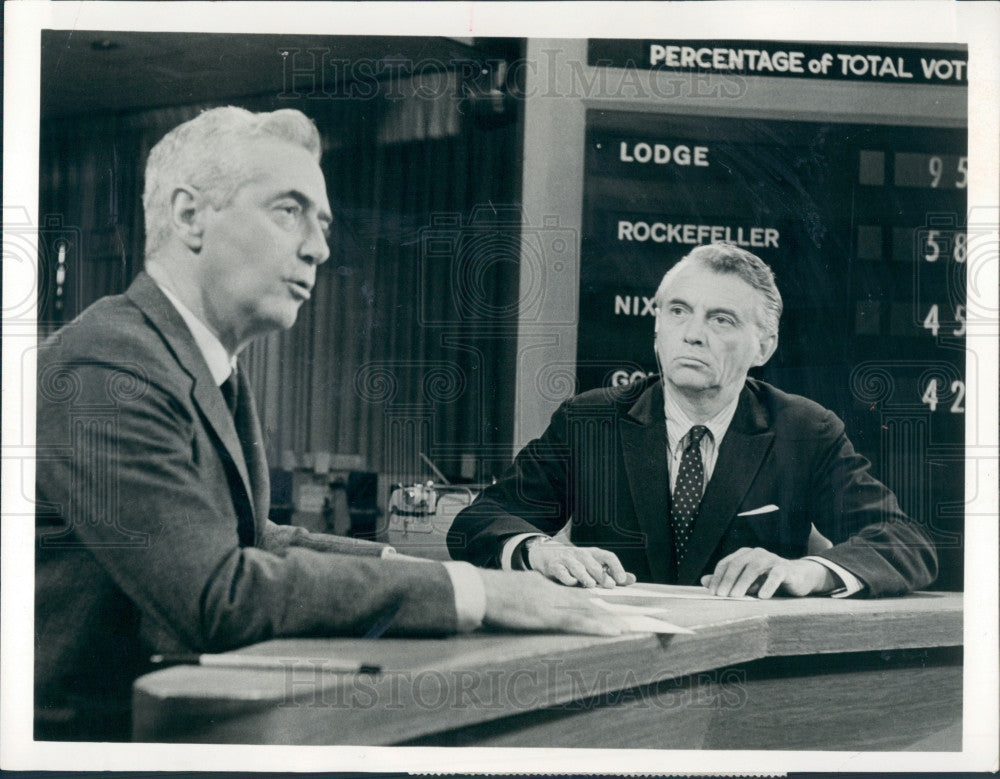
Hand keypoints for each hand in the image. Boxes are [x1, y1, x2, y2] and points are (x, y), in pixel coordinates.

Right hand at [478, 569, 628, 635]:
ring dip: (606, 620)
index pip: (572, 593)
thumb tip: (530, 605)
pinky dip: (597, 626)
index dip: (590, 600)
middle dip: (604, 609)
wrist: (481, 591)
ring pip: (586, 611)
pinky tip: (611, 631)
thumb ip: (526, 596)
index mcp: (544, 586)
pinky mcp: (547, 616)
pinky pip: (577, 622)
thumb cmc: (490, 593)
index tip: (605, 606)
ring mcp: (551, 603)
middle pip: (584, 601)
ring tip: (624, 627)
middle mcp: (552, 592)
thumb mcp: (514, 590)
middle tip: (624, 617)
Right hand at [525, 539, 636, 588]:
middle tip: (609, 585)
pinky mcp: (554, 566)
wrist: (548, 554)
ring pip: (577, 566)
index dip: (616, 567)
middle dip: (601, 574)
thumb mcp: (595, 565)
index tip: (621, 580)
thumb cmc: (577, 563)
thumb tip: (632, 579)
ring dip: (584, 575)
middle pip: (593, 562)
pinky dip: (566, 577)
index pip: (608, 557)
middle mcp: (581, 554)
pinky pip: (561, 571)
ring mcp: (567, 559)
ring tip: (590, 584)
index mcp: (594, 554)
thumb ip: (612, 573)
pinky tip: (571, 582)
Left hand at [700, 547, 837, 597]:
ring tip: (736, 597)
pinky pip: (775, 574)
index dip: (718, 577)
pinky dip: (768, 585)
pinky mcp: (785, 568)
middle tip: (721, 596)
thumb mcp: (746, 582)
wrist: (798, 577)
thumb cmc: (768, 580)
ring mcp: (771, 559)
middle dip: (727, 580)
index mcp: (744, 554)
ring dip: (743, 583)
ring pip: (754, 567)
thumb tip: (703, 580)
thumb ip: (726, 580)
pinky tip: (762, 597)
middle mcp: (756, 553)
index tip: (712, 593)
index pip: (726, 563)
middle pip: (737, 564)